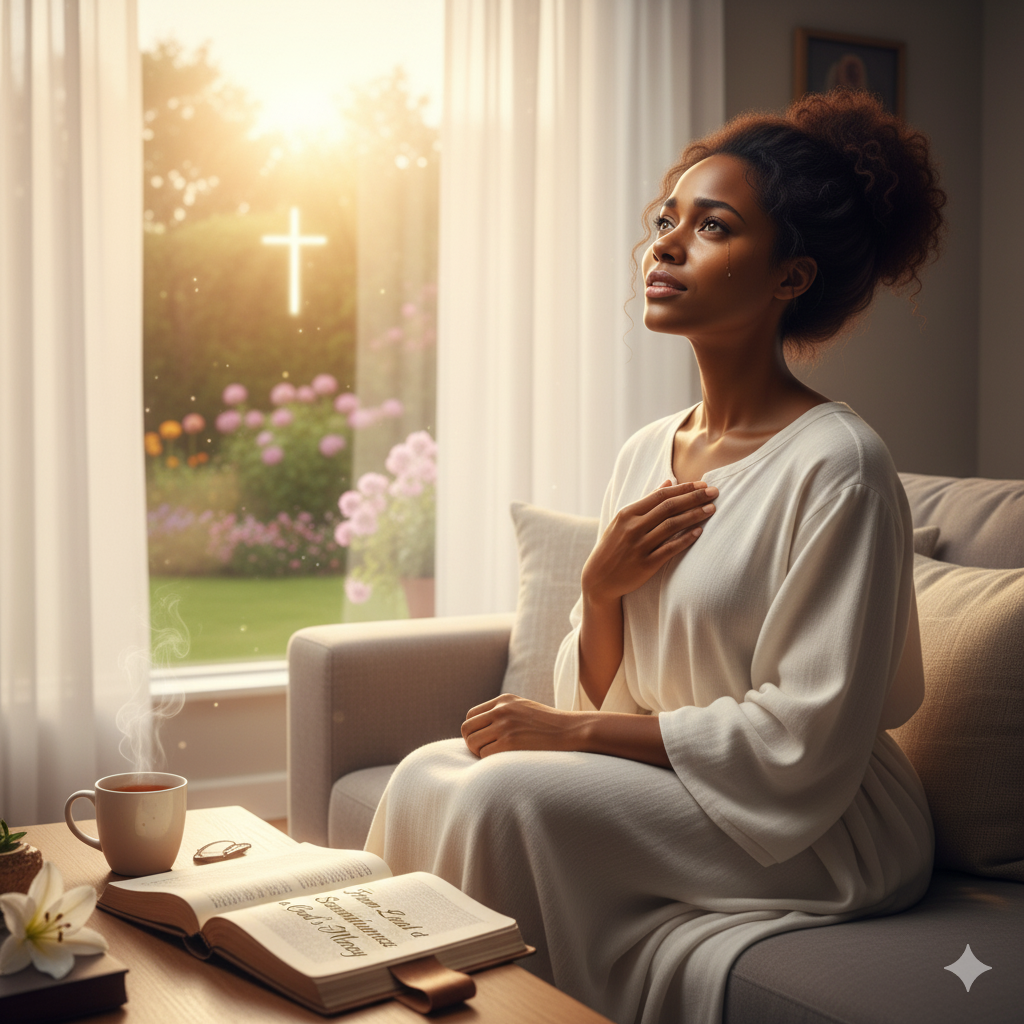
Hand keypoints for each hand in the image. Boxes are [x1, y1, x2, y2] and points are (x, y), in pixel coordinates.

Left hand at [461, 694, 583, 757]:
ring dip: (480, 754)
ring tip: (497, 757)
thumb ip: (504, 714)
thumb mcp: (524, 709)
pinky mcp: (509, 742)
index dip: (474, 731)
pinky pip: (484, 755)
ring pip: (472, 743)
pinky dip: (490, 762)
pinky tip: (504, 761)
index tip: (485, 741)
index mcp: (504, 700)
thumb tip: (481, 731)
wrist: (572, 731)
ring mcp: (505, 725)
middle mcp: (501, 710)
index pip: (471, 716)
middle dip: (472, 743)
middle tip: (486, 752)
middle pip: (467, 729)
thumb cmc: (550, 726)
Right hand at [581, 479, 717, 604]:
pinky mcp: (645, 564)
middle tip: (714, 492)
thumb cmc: (613, 546)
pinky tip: (699, 532)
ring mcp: (639, 546)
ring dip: (694, 516)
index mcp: (627, 514)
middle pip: (669, 507)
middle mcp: (633, 528)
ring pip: (672, 526)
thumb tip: (668, 482)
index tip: (702, 484)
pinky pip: (669, 549)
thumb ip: (646, 502)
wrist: (599, 578)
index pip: (661, 495)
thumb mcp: (623, 521)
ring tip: (711, 509)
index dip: (684, 488)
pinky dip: (685, 539)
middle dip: (694, 498)